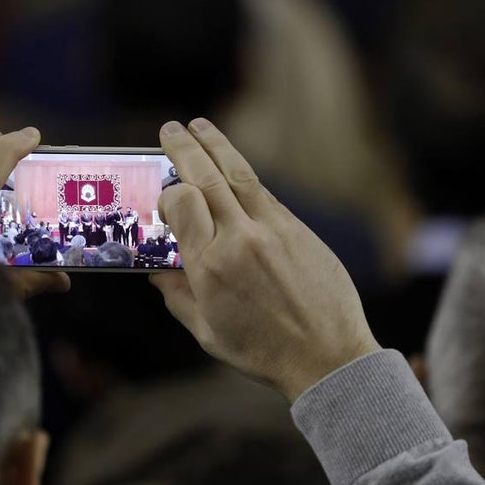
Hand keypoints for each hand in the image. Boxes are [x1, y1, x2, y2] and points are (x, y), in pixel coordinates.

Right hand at [150, 118, 379, 401]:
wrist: (326, 357)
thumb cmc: (263, 352)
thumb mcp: (208, 332)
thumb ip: (178, 297)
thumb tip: (157, 272)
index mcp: (210, 267)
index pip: (181, 203)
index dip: (168, 193)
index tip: (163, 197)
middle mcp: (240, 240)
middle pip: (206, 177)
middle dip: (185, 148)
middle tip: (170, 128)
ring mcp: (273, 230)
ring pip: (239, 174)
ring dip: (216, 145)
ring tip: (199, 127)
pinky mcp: (298, 230)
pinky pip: (265, 193)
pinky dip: (244, 176)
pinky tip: (233, 168)